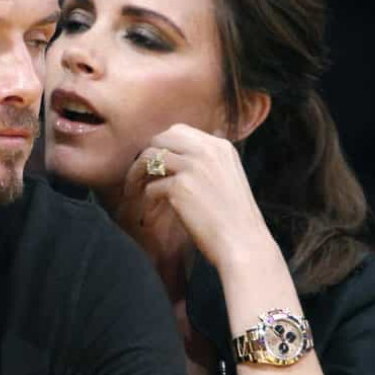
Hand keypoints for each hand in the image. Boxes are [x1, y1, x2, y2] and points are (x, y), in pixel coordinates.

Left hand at [124, 124, 273, 272]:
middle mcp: (206, 150)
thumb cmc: (235, 219)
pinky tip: (149, 217)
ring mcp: (192, 167)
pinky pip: (151, 188)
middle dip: (146, 156)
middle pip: (160, 139)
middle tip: (139, 176)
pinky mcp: (180, 188)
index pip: (179, 131)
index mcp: (220, 146)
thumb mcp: (229, 178)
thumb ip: (209, 162)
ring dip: (136, 175)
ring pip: (149, 158)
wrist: (243, 242)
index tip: (155, 165)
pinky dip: (147, 203)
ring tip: (132, 191)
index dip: (162, 147)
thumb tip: (183, 154)